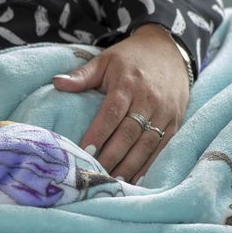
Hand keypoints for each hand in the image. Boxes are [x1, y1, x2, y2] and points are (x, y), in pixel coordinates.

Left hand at [53, 24, 189, 181]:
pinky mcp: (175, 121)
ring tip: (113, 181)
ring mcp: (164, 112)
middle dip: (112, 156)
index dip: (99, 134)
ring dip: (130, 165)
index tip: (85, 151)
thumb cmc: (131, 58)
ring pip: (147, 144)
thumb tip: (56, 83)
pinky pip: (163, 146)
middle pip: (129, 133)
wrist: (170, 51)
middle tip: (96, 174)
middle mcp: (148, 100)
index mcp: (127, 84)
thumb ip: (82, 75)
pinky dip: (150, 164)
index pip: (112, 113)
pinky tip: (136, 178)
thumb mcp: (106, 60)